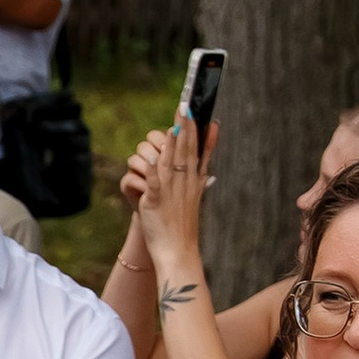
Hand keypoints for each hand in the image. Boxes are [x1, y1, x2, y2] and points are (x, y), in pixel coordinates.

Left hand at [135, 116, 213, 270]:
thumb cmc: (183, 226)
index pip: (197, 151)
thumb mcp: (193, 198)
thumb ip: (197, 178)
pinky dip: (155, 170)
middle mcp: (185, 184)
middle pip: (186, 151)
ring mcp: (172, 193)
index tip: (198, 112)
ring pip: (173, 163)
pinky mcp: (156, 202)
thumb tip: (204, 167)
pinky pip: (156, 183)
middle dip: (186, 128)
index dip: (198, 131)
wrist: (179, 251)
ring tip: (174, 124)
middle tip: (186, 106)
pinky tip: (154, 158)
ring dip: (173, 144)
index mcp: (194, 182)